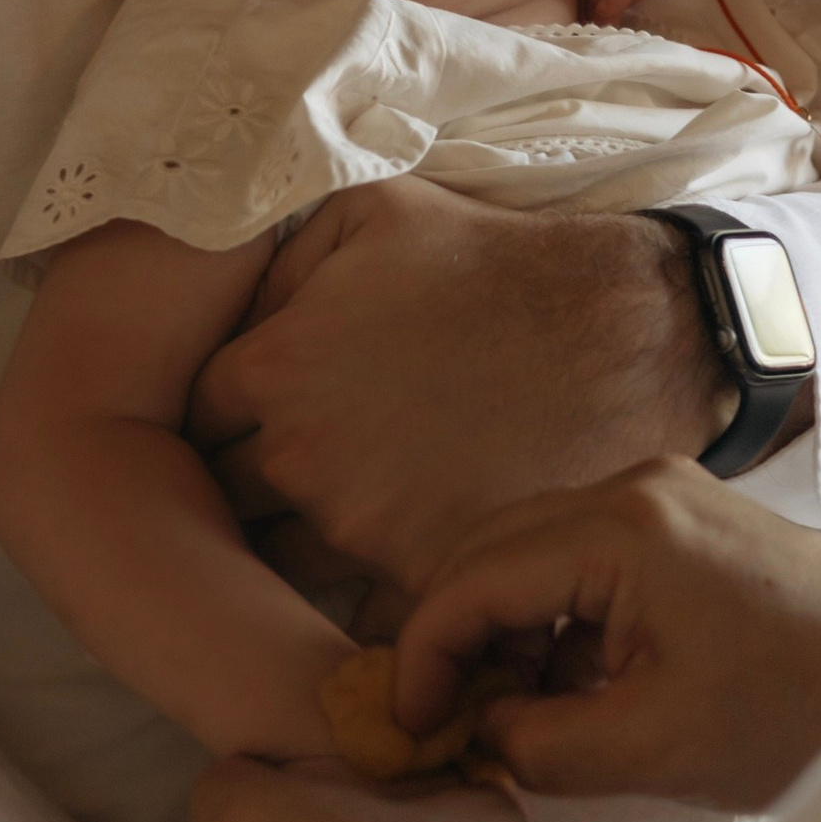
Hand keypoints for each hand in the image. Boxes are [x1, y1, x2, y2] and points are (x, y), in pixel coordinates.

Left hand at [186, 182, 730, 588]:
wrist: (624, 335)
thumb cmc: (496, 265)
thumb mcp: (373, 213)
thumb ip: (276, 254)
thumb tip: (228, 298)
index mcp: (275, 367)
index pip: (196, 412)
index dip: (221, 413)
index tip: (251, 414)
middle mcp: (300, 456)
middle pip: (224, 494)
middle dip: (243, 483)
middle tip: (289, 468)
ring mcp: (358, 527)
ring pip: (280, 560)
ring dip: (298, 544)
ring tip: (340, 515)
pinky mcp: (420, 575)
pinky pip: (355, 608)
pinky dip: (364, 591)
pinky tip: (395, 552)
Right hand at [392, 460, 820, 816]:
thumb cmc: (795, 712)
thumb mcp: (654, 750)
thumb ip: (541, 745)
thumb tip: (481, 736)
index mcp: (623, 530)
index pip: (475, 579)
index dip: (425, 655)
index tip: (409, 724)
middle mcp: (632, 489)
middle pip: (490, 550)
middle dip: (452, 635)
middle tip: (437, 719)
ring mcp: (659, 496)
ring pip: (530, 551)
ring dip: (502, 627)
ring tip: (500, 713)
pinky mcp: (679, 520)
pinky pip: (579, 557)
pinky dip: (552, 617)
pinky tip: (559, 685)